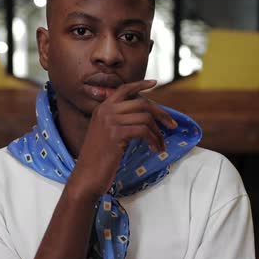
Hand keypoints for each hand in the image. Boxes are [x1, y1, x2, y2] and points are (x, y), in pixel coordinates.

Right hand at [67, 79, 177, 199]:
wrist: (86, 176)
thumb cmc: (98, 159)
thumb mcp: (105, 134)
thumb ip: (118, 121)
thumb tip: (144, 116)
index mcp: (102, 108)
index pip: (123, 89)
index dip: (140, 84)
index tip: (154, 83)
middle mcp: (105, 111)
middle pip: (142, 103)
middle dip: (161, 114)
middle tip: (172, 125)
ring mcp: (110, 121)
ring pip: (145, 118)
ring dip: (158, 133)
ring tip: (160, 145)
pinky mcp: (117, 134)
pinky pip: (144, 131)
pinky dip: (154, 140)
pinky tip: (155, 149)